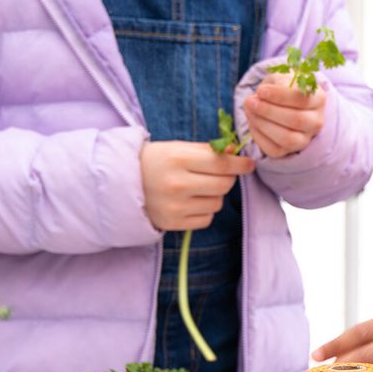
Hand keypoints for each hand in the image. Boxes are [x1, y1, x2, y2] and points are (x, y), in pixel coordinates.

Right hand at [140, 140, 255, 231]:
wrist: (124, 183)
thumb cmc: (157, 161)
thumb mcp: (178, 148)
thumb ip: (208, 150)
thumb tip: (235, 151)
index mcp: (178, 159)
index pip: (222, 164)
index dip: (240, 164)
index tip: (249, 164)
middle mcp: (177, 184)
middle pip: (224, 185)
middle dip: (228, 178)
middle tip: (220, 174)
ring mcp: (175, 206)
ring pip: (217, 203)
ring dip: (215, 195)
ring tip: (198, 188)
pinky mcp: (173, 223)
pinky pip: (207, 219)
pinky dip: (204, 210)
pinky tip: (190, 202)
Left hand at [241, 76, 327, 158]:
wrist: (282, 103)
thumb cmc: (282, 88)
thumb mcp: (282, 78)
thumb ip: (273, 84)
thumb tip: (259, 96)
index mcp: (319, 99)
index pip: (302, 99)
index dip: (280, 96)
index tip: (261, 90)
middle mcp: (316, 121)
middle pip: (297, 120)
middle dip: (269, 111)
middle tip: (250, 102)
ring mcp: (305, 139)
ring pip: (288, 139)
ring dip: (263, 124)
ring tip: (249, 111)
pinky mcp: (289, 151)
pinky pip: (274, 150)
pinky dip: (259, 136)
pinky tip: (252, 122)